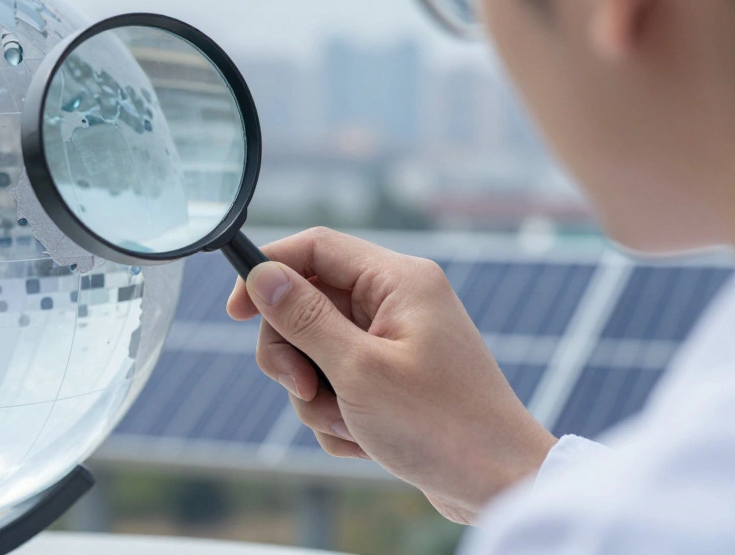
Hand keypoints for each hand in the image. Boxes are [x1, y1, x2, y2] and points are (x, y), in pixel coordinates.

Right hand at [227, 228, 556, 523]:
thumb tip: (261, 274)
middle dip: (294, 354)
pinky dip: (339, 416)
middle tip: (303, 388)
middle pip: (306, 305)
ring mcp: (394, 342)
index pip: (314, 248)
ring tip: (350, 423)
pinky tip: (367, 440)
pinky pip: (337, 385)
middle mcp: (396, 303)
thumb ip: (303, 318)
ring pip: (316, 352)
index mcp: (397, 282)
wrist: (499, 486)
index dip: (267, 271)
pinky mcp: (392, 379)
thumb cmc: (442, 425)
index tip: (235, 311)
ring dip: (318, 396)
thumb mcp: (358, 370)